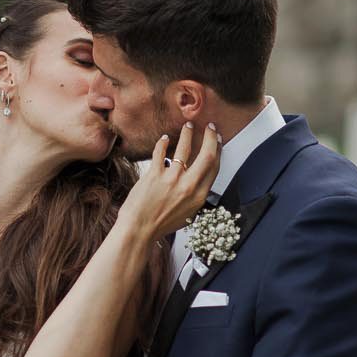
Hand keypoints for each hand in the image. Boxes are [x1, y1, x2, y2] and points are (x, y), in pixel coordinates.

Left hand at [121, 122, 221, 239]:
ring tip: (188, 126)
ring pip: (185, 148)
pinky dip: (163, 143)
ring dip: (188, 134)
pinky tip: (164, 138)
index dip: (217, 151)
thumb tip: (198, 180)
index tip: (217, 141)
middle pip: (207, 155)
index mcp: (199, 196)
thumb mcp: (187, 214)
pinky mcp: (154, 175)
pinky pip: (160, 152)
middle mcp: (188, 186)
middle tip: (210, 127)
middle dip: (211, 137)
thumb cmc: (161, 225)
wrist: (139, 230)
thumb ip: (194, 196)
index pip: (214, 168)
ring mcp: (171, 179)